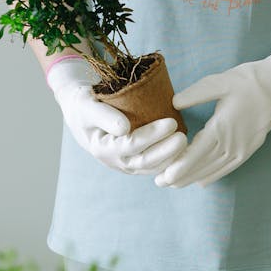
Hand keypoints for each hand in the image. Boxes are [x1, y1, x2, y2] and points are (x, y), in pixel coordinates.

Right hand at [46, 57, 186, 175]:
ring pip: (153, 167)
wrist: (82, 112)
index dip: (152, 135)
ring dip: (172, 159)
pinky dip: (170, 160)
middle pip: (145, 161)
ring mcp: (127, 164)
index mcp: (102, 148)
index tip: (171, 123)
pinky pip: (156, 165)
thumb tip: (124, 128)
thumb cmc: (84, 104)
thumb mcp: (87, 104)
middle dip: (167, 151)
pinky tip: (185, 151)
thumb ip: (103, 115)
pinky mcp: (136, 162)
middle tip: (185, 138)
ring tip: (189, 144)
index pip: (131, 145)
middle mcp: (115, 161)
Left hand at [156, 41, 270, 188]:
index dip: (180, 165)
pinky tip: (200, 181)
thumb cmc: (243, 82)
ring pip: (214, 169)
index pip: (197, 152)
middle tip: (161, 183)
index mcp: (222, 126)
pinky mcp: (247, 151)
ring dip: (194, 178)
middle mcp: (231, 143)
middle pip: (203, 165)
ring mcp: (241, 149)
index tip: (165, 175)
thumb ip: (195, 94)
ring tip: (176, 184)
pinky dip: (213, 175)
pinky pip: (228, 168)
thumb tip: (174, 102)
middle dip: (181, 175)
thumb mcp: (218, 82)